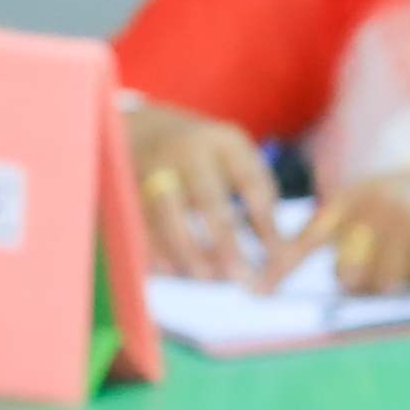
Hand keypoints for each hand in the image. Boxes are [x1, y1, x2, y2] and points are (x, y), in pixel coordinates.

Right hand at [126, 101, 280, 282]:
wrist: (148, 130)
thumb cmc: (209, 158)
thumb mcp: (238, 162)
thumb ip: (257, 202)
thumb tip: (275, 257)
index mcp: (226, 141)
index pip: (252, 184)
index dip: (266, 224)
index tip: (280, 259)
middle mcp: (189, 150)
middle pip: (209, 201)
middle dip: (227, 245)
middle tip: (243, 278)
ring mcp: (154, 167)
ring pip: (169, 216)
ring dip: (188, 253)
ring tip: (207, 279)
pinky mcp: (128, 187)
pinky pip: (141, 225)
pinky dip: (155, 251)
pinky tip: (171, 273)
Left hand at [274, 159, 409, 294]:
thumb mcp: (392, 205)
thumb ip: (361, 233)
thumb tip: (340, 278)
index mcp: (359, 194)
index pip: (312, 234)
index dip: (285, 264)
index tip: (262, 289)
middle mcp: (376, 203)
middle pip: (350, 273)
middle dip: (370, 281)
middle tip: (402, 261)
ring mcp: (406, 219)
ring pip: (385, 283)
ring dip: (407, 280)